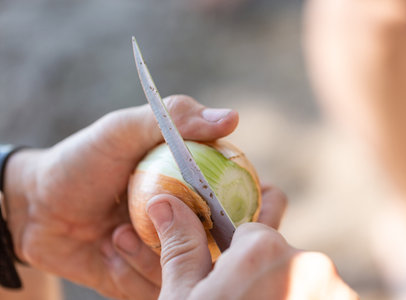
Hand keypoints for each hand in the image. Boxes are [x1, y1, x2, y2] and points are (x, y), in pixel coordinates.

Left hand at [4, 95, 239, 298]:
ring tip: (119, 230)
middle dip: (212, 243)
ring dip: (157, 254)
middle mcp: (196, 222)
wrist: (39, 206)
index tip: (248, 212)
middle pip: (234, 245)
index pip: (254, 197)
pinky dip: (135, 269)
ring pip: (196, 272)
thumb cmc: (84, 160)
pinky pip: (160, 289)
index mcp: (203, 184)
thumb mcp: (123, 130)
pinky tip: (111, 246)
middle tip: (175, 222)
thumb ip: (174, 118)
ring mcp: (174, 254)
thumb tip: (231, 117)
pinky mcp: (149, 281)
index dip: (264, 207)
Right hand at [146, 193, 358, 299]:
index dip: (234, 260)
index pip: (251, 233)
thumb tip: (165, 201)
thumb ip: (182, 246)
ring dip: (285, 296)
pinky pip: (322, 299)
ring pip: (302, 281)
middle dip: (261, 280)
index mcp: (263, 249)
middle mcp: (310, 263)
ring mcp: (337, 293)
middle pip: (279, 257)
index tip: (227, 287)